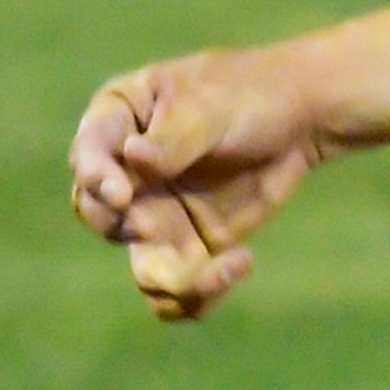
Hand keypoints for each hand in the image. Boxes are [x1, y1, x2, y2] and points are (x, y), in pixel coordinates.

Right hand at [69, 45, 334, 321]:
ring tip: (221, 270)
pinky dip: (200, 295)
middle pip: (98, 214)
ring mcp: (156, 214)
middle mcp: (127, 175)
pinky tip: (240, 263)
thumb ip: (174, 137)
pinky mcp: (189, 246)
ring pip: (141, 268)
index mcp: (120, 120)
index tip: (122, 196)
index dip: (97, 178)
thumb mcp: (213, 107)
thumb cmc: (250, 93)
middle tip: (151, 225)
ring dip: (172, 282)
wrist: (300, 117)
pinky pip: (178, 289)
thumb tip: (133, 157)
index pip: (89, 152)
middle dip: (120, 226)